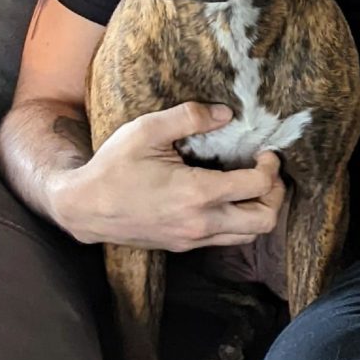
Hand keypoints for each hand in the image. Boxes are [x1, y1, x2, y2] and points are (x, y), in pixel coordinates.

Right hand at [52, 101, 284, 251]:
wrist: (84, 207)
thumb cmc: (114, 166)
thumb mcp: (148, 130)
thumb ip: (190, 117)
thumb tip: (226, 113)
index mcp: (197, 193)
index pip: (258, 187)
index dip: (271, 167)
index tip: (265, 151)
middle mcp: (200, 222)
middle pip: (264, 220)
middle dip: (275, 194)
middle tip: (267, 171)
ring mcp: (192, 239)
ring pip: (247, 236)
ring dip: (259, 210)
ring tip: (252, 184)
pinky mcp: (183, 245)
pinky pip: (225, 240)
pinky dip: (238, 221)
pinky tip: (228, 196)